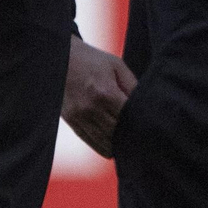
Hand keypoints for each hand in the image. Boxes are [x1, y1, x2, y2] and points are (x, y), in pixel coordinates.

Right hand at [61, 35, 136, 158]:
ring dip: (116, 145)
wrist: (60, 58)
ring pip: (103, 141)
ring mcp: (79, 116)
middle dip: (129, 136)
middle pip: (116, 133)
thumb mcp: (116, 66)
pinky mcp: (71, 120)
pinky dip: (101, 147)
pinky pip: (88, 140)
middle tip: (141, 140)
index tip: (147, 128)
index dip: (138, 124)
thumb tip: (145, 103)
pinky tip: (111, 149)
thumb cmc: (91, 59)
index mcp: (106, 93)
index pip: (127, 118)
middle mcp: (92, 108)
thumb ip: (131, 85)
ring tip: (128, 145)